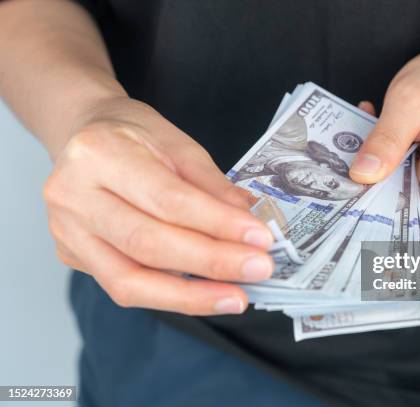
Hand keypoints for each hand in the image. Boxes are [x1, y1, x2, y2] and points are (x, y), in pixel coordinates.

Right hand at [44, 97, 274, 314]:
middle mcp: (72, 195)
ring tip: (235, 297)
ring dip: (191, 296)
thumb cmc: (134, 137)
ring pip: (129, 280)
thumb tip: (250, 226)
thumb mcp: (180, 146)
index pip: (168, 199)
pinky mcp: (72, 256)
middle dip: (211, 263)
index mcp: (100, 154)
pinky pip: (125, 287)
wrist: (86, 136)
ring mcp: (66, 231)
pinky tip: (204, 294)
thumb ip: (213, 187)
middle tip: (258, 269)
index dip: (218, 224)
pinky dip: (170, 295)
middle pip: (148, 243)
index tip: (260, 238)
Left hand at [351, 48, 419, 240]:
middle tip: (352, 162)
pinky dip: (385, 167)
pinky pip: (403, 187)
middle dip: (376, 194)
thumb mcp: (410, 97)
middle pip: (411, 216)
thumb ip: (387, 137)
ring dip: (378, 175)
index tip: (362, 205)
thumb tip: (362, 176)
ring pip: (402, 202)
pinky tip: (379, 139)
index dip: (396, 224)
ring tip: (369, 138)